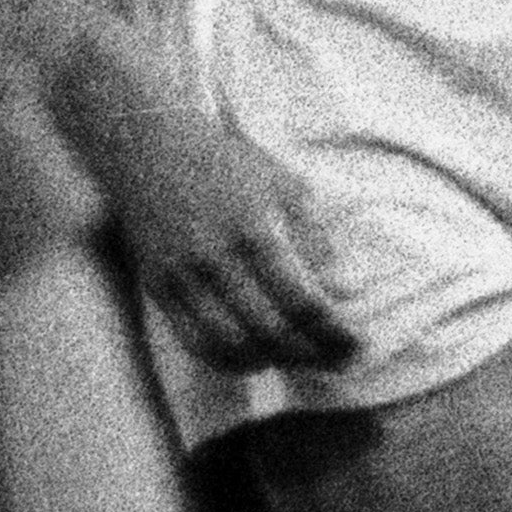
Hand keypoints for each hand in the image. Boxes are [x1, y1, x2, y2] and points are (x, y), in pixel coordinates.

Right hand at [91, 103, 353, 374]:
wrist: (153, 150)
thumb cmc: (231, 167)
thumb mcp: (288, 188)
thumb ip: (318, 241)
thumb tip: (345, 293)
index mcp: (257, 231)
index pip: (303, 302)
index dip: (335, 333)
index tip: (358, 344)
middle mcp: (217, 260)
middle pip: (272, 331)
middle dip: (314, 354)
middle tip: (338, 359)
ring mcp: (183, 278)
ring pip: (233, 347)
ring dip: (274, 361)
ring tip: (302, 357)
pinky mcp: (159, 290)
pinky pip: (196, 343)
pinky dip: (232, 360)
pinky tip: (258, 354)